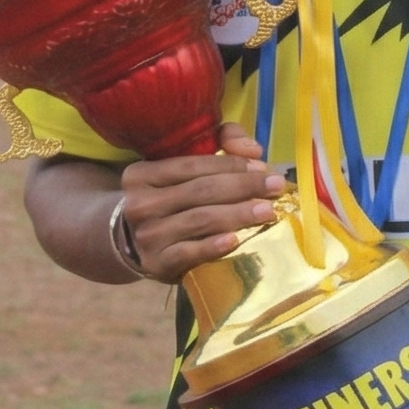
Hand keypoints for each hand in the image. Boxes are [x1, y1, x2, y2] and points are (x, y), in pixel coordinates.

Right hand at [120, 123, 286, 280]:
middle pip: (200, 191)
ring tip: (268, 211)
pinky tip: (236, 239)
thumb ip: (219, 144)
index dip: (230, 164)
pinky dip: (213, 246)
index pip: (192, 165)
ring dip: (238, 214)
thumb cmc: (169, 199)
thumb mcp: (181, 168)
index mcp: (141, 174)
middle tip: (275, 187)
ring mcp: (147, 236)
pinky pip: (188, 253)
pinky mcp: (157, 264)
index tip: (262, 167)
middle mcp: (140, 205)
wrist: (134, 244)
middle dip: (243, 187)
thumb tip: (253, 149)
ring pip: (199, 220)